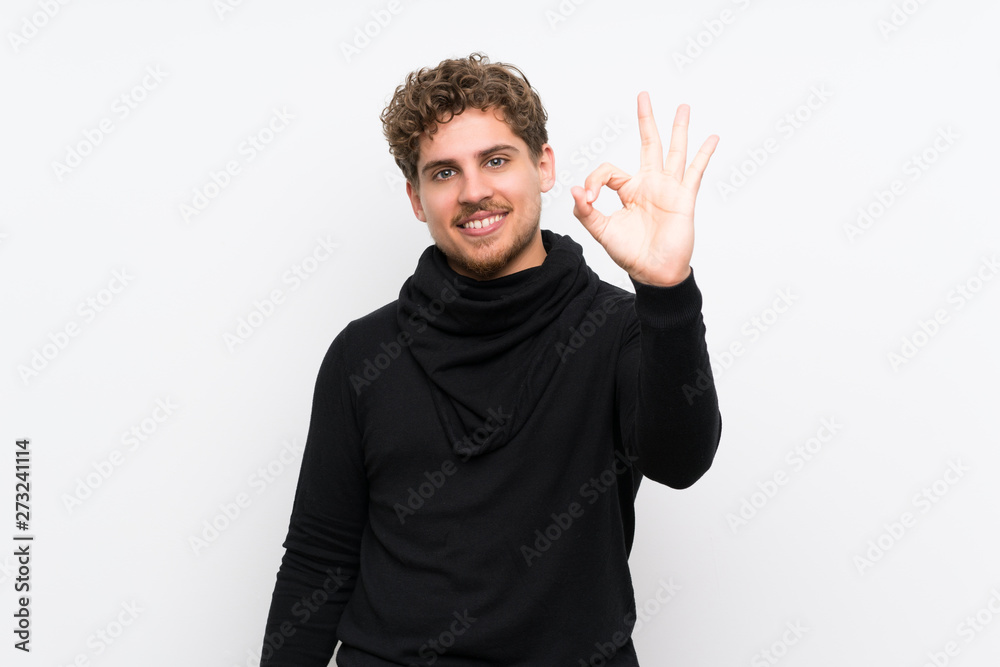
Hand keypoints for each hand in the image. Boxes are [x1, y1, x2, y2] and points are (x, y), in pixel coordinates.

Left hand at [571, 93, 717, 286]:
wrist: (653, 272)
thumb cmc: (631, 253)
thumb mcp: (601, 231)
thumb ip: (586, 212)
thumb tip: (574, 191)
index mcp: (629, 190)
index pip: (609, 170)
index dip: (594, 180)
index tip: (587, 199)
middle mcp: (650, 184)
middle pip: (648, 144)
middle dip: (646, 119)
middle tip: (643, 95)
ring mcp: (669, 189)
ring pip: (674, 151)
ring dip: (678, 128)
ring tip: (683, 106)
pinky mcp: (684, 198)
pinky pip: (695, 172)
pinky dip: (704, 154)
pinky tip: (712, 138)